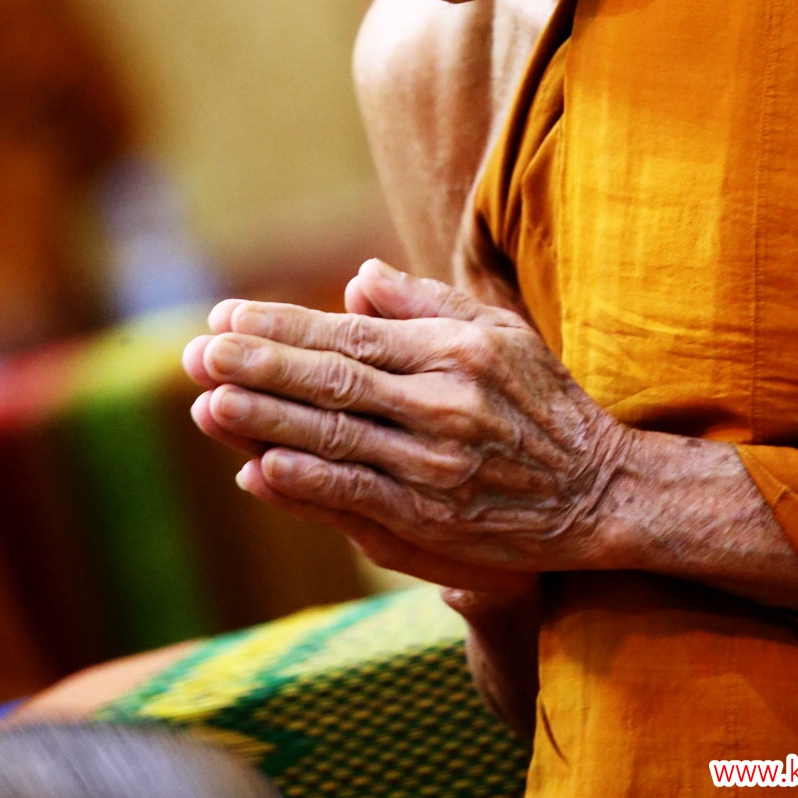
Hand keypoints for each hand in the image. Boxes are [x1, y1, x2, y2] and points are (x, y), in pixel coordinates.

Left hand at [183, 260, 632, 588]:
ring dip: (264, 421)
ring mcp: (436, 464)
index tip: (226, 317)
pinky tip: (260, 467)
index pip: (349, 335)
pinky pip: (357, 495)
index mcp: (454, 350)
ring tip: (208, 401)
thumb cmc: (543, 402)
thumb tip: (356, 279)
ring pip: (334, 438)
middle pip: (333, 381)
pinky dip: (307, 482)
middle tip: (196, 352)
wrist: (600, 491)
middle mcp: (443, 403)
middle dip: (257, 366)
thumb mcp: (499, 332)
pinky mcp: (434, 518)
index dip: (282, 327)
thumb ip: (425, 302)